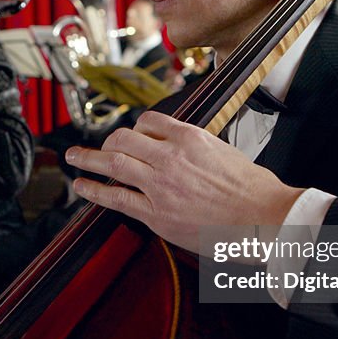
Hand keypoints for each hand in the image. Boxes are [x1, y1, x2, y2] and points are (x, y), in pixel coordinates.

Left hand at [65, 111, 304, 252]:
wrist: (263, 217)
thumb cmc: (253, 189)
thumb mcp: (224, 151)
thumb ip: (197, 147)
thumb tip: (182, 148)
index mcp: (190, 137)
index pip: (149, 121)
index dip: (137, 129)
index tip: (133, 136)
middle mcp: (170, 156)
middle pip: (124, 138)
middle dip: (107, 141)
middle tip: (96, 145)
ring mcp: (160, 185)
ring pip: (114, 163)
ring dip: (88, 158)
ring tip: (73, 157)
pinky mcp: (156, 213)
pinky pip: (116, 197)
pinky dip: (94, 190)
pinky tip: (82, 186)